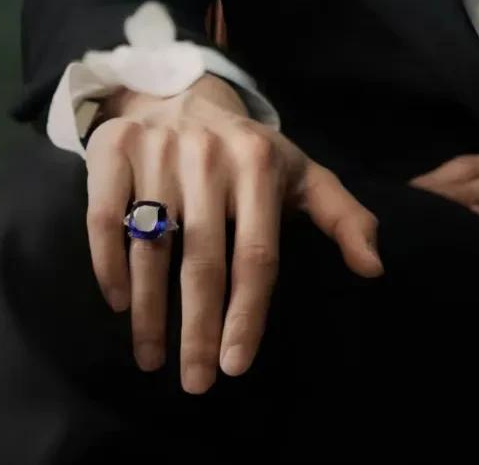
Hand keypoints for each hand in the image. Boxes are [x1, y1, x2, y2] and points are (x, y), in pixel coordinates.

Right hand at [84, 73, 382, 393]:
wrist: (183, 94)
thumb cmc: (249, 152)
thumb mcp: (302, 174)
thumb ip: (343, 218)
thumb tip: (374, 269)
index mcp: (259, 162)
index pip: (256, 254)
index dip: (247, 314)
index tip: (236, 365)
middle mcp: (209, 155)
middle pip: (202, 260)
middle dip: (198, 330)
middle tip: (196, 383)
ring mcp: (158, 150)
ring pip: (150, 248)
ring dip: (150, 314)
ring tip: (153, 358)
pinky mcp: (113, 149)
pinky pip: (104, 219)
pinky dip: (108, 266)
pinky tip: (120, 303)